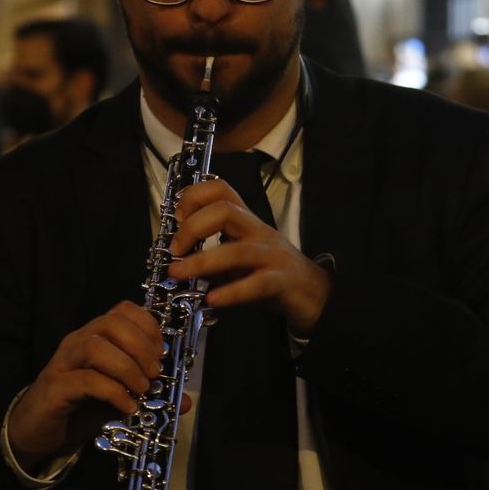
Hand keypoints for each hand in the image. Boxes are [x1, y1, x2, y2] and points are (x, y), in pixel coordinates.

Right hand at [6, 302, 161, 473]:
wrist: (38, 432)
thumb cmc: (80, 409)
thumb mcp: (120, 399)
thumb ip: (147, 394)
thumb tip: (184, 400)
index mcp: (94, 336)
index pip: (122, 311)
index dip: (148, 326)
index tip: (162, 353)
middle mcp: (77, 342)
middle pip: (111, 322)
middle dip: (141, 346)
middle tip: (154, 373)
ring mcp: (63, 363)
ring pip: (96, 346)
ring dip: (127, 367)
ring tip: (141, 389)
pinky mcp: (55, 388)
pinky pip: (85, 380)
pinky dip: (113, 392)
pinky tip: (126, 407)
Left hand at [164, 178, 330, 335]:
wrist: (314, 294)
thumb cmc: (271, 272)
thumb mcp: (237, 260)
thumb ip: (212, 257)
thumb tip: (179, 261)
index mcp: (246, 221)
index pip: (220, 189)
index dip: (193, 197)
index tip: (176, 218)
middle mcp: (258, 231)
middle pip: (225, 211)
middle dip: (192, 227)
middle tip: (175, 251)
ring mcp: (272, 255)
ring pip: (236, 251)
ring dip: (202, 262)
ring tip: (178, 274)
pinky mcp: (281, 281)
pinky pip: (255, 284)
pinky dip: (231, 293)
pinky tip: (212, 300)